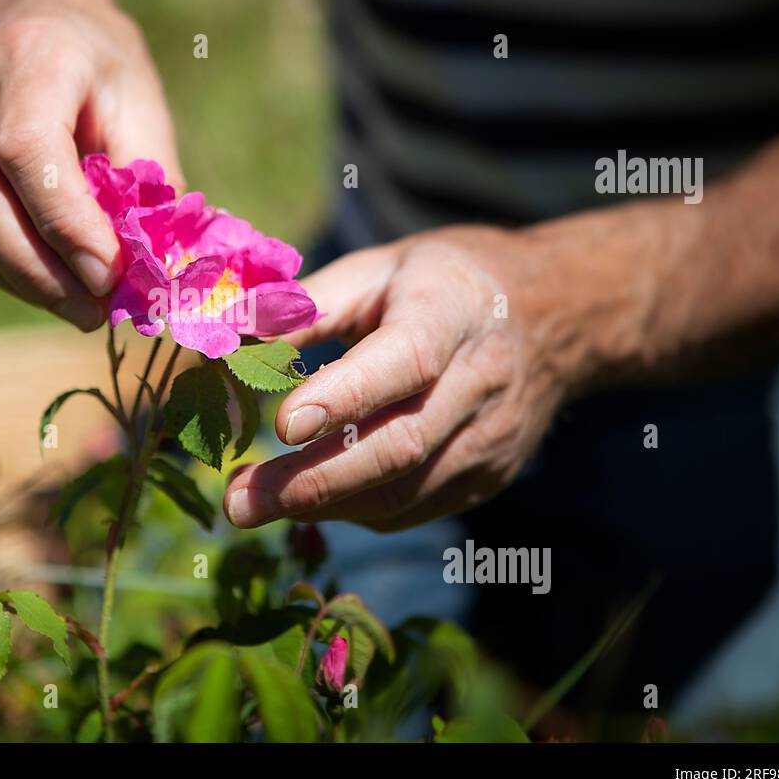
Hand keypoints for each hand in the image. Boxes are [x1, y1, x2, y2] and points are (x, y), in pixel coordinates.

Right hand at [0, 0, 180, 330]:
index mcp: (31, 55)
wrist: (23, 9)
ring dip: (24, 281)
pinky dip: (6, 268)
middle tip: (96, 314)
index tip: (110, 276)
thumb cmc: (97, 64)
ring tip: (80, 309)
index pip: (28, 149)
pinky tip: (49, 284)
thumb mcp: (141, 101)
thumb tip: (156, 272)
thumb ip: (148, 181)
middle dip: (41, 272)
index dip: (66, 223)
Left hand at [224, 227, 584, 531]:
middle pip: (400, 445)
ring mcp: (491, 439)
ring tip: (251, 504)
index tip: (279, 424)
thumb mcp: (378, 269)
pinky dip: (352, 510)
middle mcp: (481, 381)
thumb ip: (304, 306)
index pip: (406, 361)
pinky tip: (306, 499)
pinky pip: (412, 508)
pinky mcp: (488, 478)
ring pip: (403, 492)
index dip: (345, 396)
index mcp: (453, 310)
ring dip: (321, 506)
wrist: (554, 317)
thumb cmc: (441, 285)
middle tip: (238, 500)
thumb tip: (224, 335)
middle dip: (313, 481)